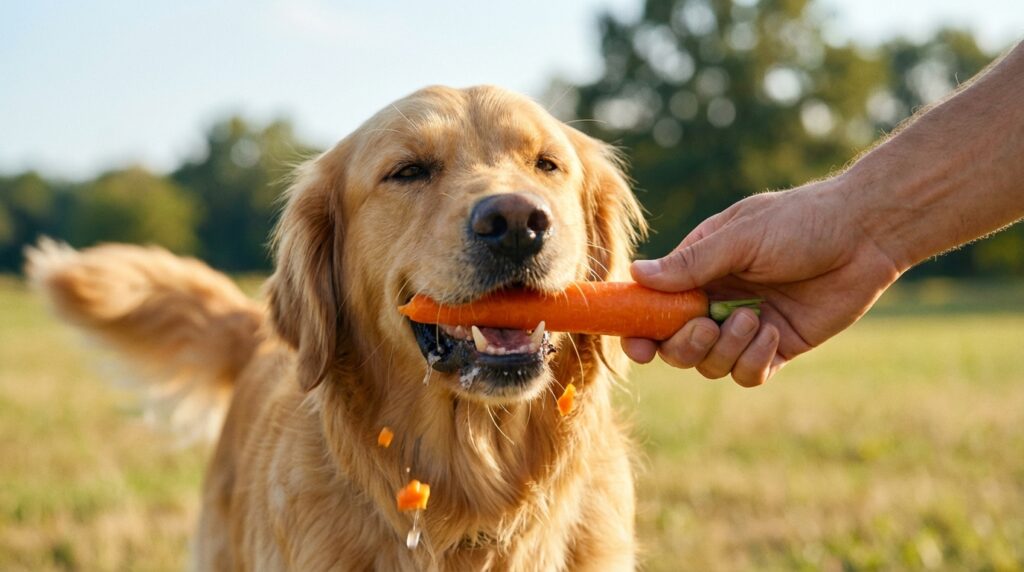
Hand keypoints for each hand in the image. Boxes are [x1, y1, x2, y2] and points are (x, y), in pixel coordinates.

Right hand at [622, 176, 901, 385]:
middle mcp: (716, 301)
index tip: (637, 345)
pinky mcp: (778, 347)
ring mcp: (746, 326)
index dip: (639, 330)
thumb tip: (635, 274)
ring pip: (711, 365)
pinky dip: (753, 361)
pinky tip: (773, 334)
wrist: (866, 234)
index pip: (655, 307)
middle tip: (705, 325)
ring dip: (726, 349)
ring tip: (754, 318)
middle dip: (684, 345)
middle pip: (676, 347)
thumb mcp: (741, 237)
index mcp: (699, 270)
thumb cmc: (801, 221)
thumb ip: (690, 263)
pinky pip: (748, 374)